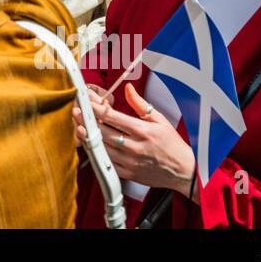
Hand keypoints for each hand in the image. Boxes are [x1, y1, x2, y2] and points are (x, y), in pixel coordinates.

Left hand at [75, 82, 195, 197]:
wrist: (183, 171)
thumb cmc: (172, 144)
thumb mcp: (160, 120)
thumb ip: (140, 104)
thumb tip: (127, 88)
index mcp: (142, 131)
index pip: (112, 117)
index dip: (95, 106)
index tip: (87, 99)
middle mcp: (134, 147)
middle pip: (102, 131)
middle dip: (86, 119)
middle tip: (76, 109)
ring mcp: (129, 162)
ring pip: (101, 148)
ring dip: (87, 135)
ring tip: (78, 124)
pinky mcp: (127, 173)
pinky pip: (106, 163)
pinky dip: (96, 152)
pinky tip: (89, 143)